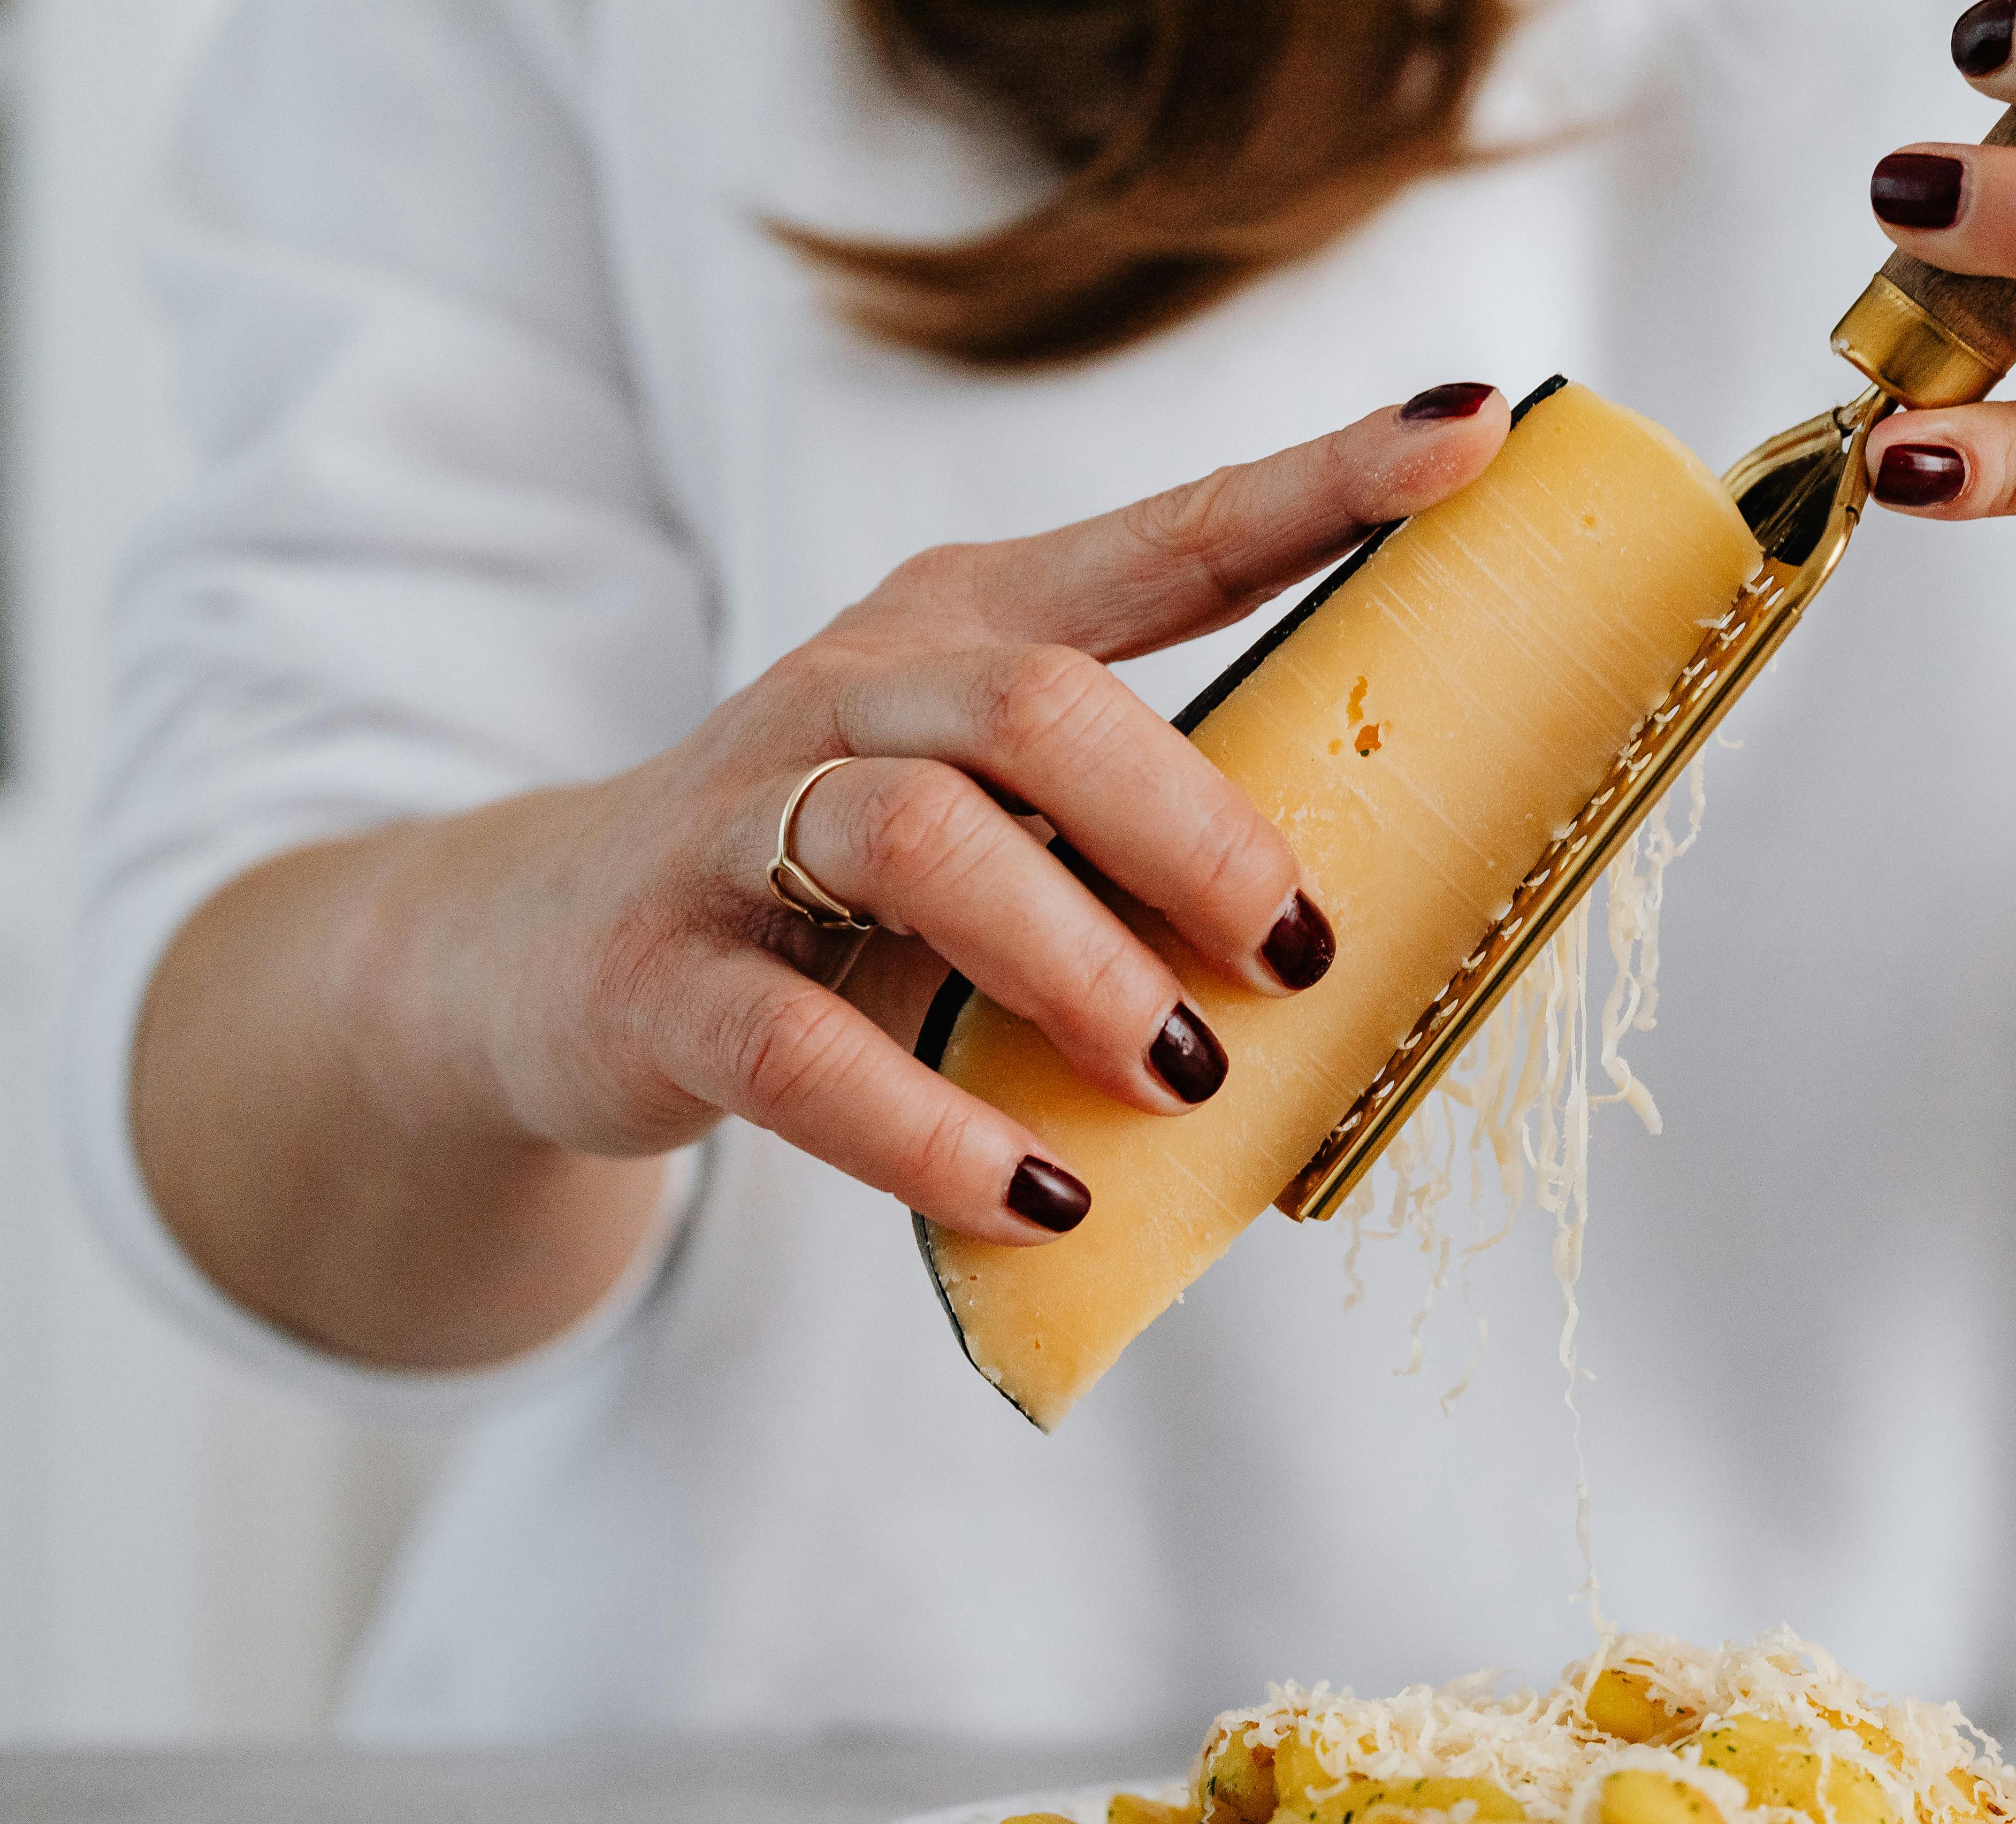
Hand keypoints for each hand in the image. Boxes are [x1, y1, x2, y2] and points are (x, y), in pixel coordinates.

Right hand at [135, 389, 1507, 1367]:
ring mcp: (744, 829)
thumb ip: (1140, 846)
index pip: (1169, 538)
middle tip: (1295, 956)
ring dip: (1077, 966)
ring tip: (1181, 1079)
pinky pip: (801, 1049)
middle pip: (1039, 702)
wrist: (544, 961)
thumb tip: (1364, 957)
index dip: (1318, 483)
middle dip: (1190, 830)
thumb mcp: (997, 828)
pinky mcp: (665, 978)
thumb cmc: (841, 900)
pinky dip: (932, 1134)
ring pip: (917, 843)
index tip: (1471, 434)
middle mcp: (856, 692)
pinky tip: (1040, 1197)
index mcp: (968, 629)